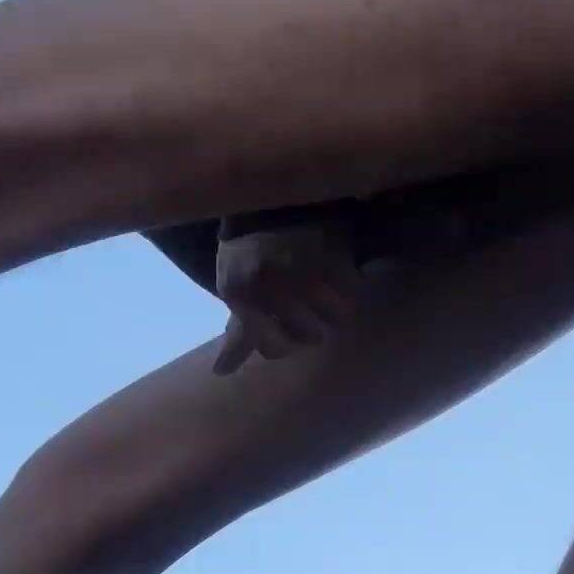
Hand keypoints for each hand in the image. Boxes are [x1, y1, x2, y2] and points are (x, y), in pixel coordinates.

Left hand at [212, 224, 362, 375]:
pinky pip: (353, 289)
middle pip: (310, 337)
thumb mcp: (237, 290)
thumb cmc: (249, 253)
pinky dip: (351, 283)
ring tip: (328, 292)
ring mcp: (302, 268)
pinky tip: (339, 271)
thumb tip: (220, 373)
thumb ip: (237, 334)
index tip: (284, 328)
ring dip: (337, 308)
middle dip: (313, 326)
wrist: (270, 200)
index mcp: (241, 294)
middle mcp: (269, 284)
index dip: (284, 342)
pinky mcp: (331, 252)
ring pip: (338, 318)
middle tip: (309, 307)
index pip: (275, 349)